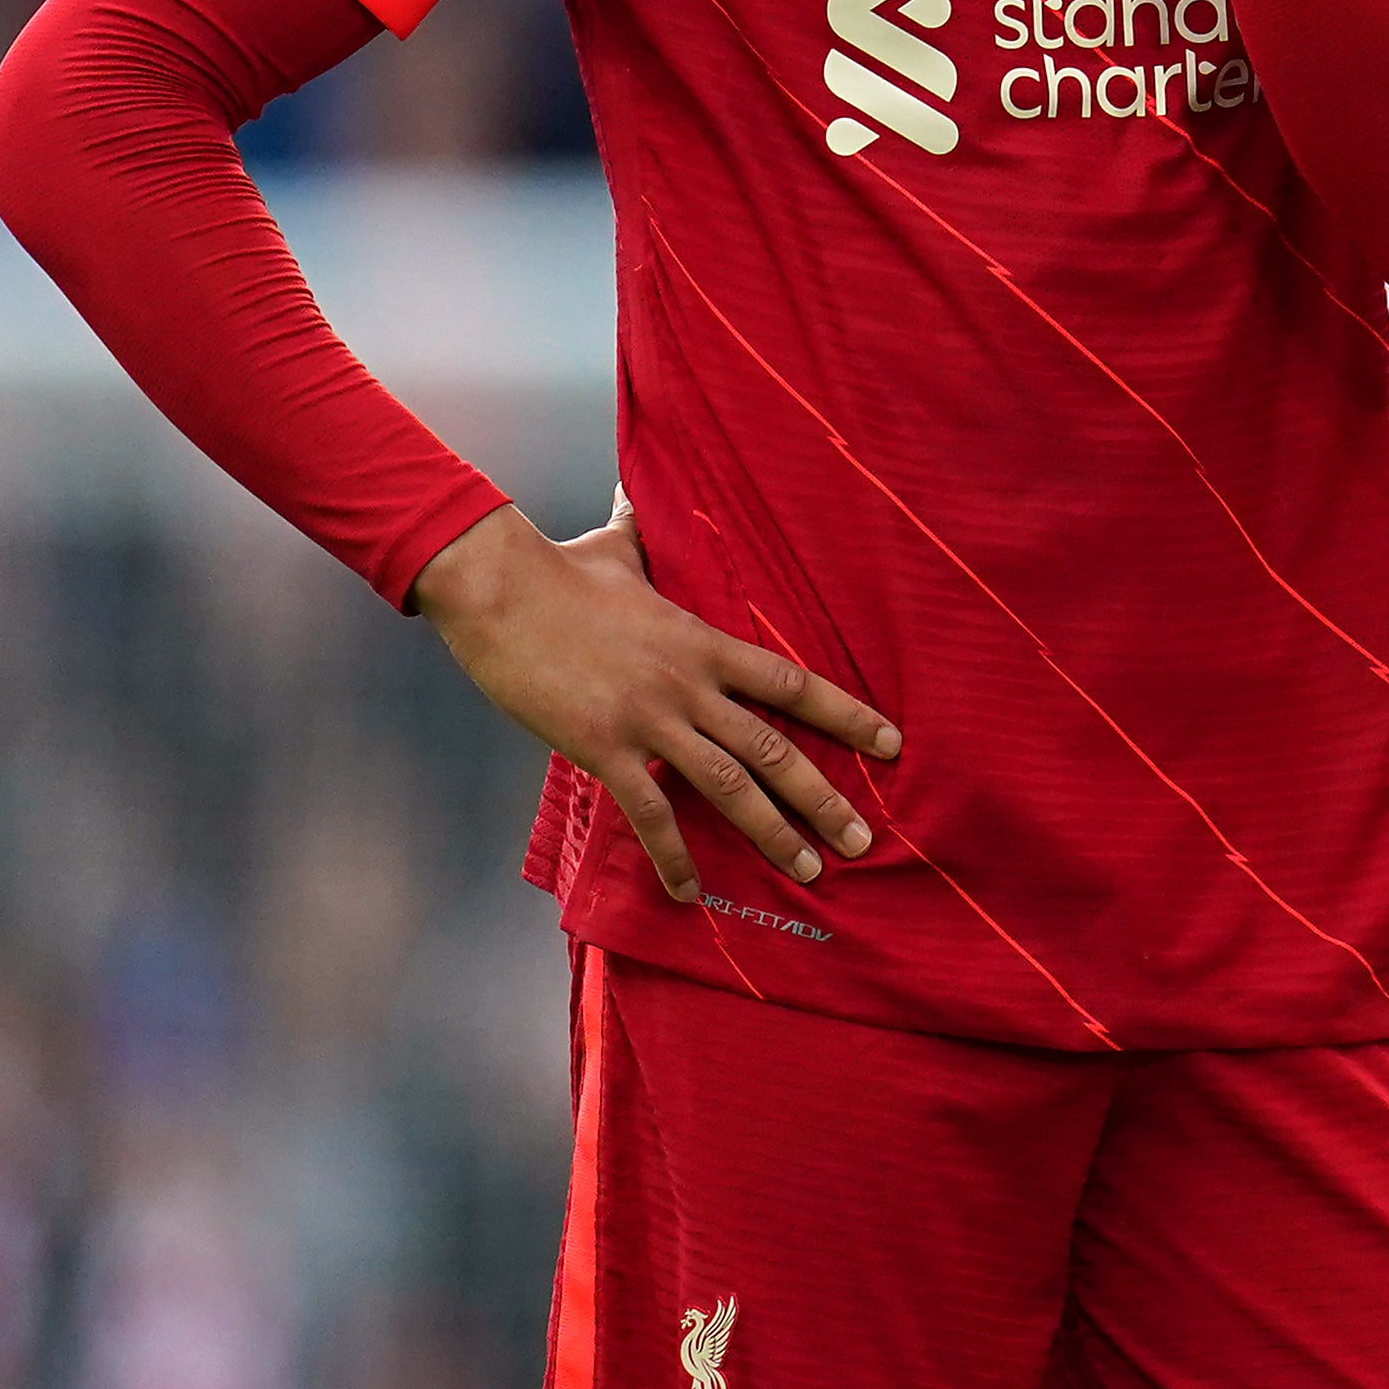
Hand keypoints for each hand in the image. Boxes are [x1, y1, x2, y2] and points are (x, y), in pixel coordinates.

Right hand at [412, 502, 897, 909]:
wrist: (498, 589)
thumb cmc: (559, 568)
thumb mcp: (620, 547)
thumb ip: (643, 535)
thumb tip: (638, 496)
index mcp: (706, 642)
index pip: (794, 684)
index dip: (847, 716)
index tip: (890, 743)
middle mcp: (691, 686)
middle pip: (774, 749)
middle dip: (824, 798)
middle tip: (862, 840)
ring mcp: (650, 720)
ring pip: (728, 787)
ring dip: (772, 833)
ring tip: (808, 869)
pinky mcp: (602, 748)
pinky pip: (649, 814)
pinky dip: (673, 857)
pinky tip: (689, 893)